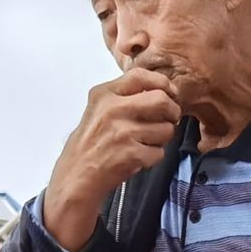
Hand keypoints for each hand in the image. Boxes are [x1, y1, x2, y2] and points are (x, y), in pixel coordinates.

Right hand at [41, 67, 186, 251]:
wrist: (77, 175)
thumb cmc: (91, 143)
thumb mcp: (99, 109)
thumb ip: (125, 96)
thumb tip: (162, 90)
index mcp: (104, 94)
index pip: (140, 76)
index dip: (163, 83)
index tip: (171, 92)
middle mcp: (113, 109)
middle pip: (162, 100)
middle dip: (173, 111)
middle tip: (169, 119)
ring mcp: (123, 131)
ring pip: (166, 129)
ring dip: (162, 138)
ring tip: (145, 143)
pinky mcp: (131, 153)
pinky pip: (160, 152)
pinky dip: (153, 157)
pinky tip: (138, 158)